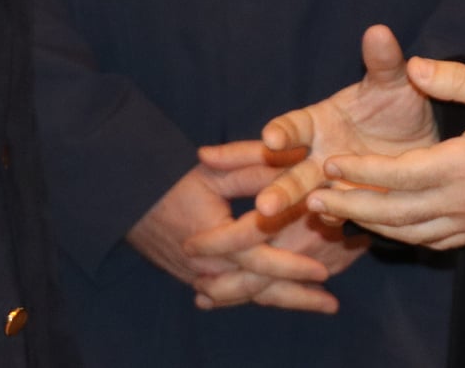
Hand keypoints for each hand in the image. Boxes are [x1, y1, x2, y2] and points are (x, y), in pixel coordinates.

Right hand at [182, 179, 369, 313]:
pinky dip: (263, 299)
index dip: (289, 262)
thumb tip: (295, 161)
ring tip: (321, 304)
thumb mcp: (214, 169)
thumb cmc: (176, 181)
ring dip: (285, 301)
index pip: (256, 253)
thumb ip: (253, 165)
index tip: (322, 267)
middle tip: (331, 300)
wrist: (132, 203)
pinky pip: (236, 298)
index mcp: (211, 234)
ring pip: (249, 297)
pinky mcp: (199, 282)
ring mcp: (200, 277)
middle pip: (257, 286)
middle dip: (296, 293)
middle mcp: (206, 263)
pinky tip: (289, 300)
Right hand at [248, 24, 440, 219]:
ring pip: (308, 198)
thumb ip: (383, 62)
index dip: (281, 132)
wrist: (427, 140)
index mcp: (319, 122)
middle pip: (292, 171)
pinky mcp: (352, 205)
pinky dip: (334, 220)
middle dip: (278, 187)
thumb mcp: (393, 83)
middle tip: (263, 205)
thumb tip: (379, 31)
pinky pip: (339, 215)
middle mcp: (319, 154)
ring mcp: (333, 183)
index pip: (293, 127)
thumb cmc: (400, 104)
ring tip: (276, 221)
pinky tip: (333, 225)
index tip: (271, 139)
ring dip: (293, 209)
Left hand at [304, 55, 464, 251]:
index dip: (360, 171)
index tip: (329, 162)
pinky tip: (380, 226)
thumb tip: (413, 65)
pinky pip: (429, 242)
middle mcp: (460, 201)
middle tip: (312, 197)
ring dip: (368, 223)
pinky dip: (398, 236)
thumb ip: (456, 78)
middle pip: (394, 213)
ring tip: (334, 212)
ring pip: (407, 233)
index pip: (398, 175)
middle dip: (350, 205)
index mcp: (462, 166)